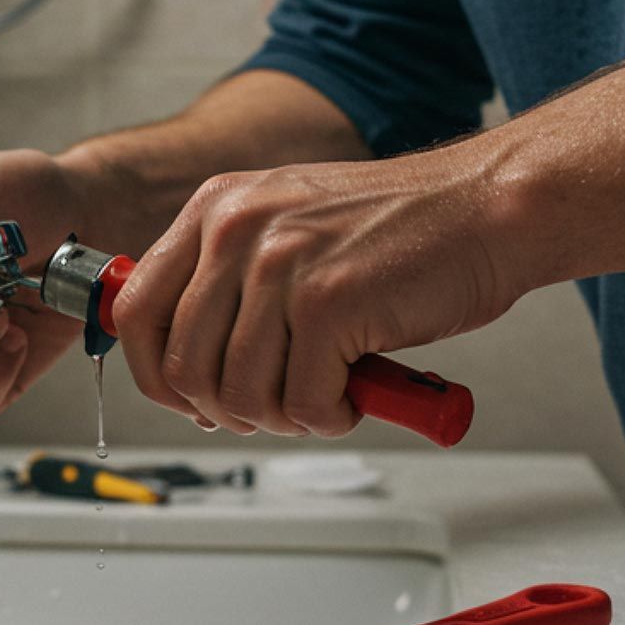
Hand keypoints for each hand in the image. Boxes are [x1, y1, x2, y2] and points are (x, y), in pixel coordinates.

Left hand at [110, 146, 521, 435]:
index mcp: (215, 209)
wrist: (488, 206)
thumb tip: (187, 375)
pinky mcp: (329, 303)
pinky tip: (356, 392)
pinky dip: (329, 416)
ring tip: (325, 395)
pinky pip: (301, 403)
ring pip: (240, 395)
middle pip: (183, 367)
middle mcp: (236, 230)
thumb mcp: (289, 228)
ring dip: (284, 418)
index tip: (193, 399)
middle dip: (227, 410)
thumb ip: (231, 283)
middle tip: (275, 408)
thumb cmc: (400, 231)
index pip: (135, 312)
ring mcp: (281, 265)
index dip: (158, 376)